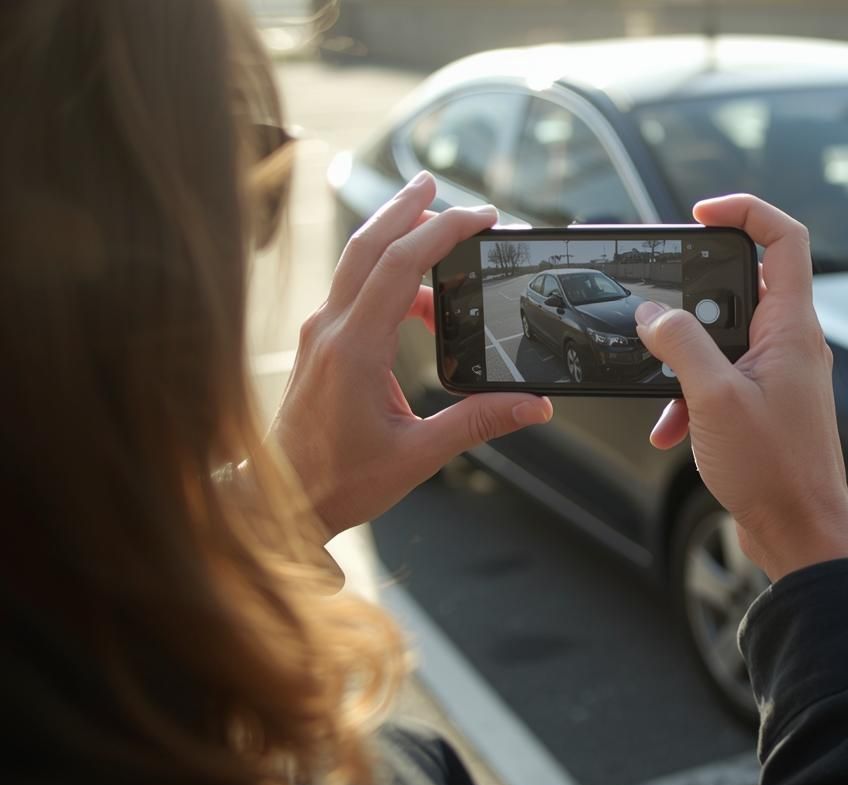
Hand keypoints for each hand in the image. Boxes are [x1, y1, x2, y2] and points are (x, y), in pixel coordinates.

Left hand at [268, 171, 552, 537]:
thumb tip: (534, 405)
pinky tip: (420, 300)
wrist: (276, 501)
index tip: (481, 217)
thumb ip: (478, 422)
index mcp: (354, 348)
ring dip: (393, 236)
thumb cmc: (338, 481)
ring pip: (357, 264)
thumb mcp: (418, 456)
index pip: (398, 266)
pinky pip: (355, 293)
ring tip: (435, 229)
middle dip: (405, 208)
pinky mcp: (320, 346)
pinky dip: (388, 276)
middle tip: (437, 183)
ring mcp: (320, 334)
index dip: (441, 231)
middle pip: (367, 245)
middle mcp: (331, 330)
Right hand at [634, 194, 847, 580]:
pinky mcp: (766, 406)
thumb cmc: (774, 470)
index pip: (785, 239)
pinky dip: (692, 397)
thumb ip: (681, 345)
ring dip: (686, 357)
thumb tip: (654, 313)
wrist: (801, 534)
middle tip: (659, 297)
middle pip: (746, 284)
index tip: (701, 214)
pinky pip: (723, 380)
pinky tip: (670, 430)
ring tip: (659, 383)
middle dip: (696, 293)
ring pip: (726, 338)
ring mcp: (781, 375)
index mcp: (793, 328)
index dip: (746, 211)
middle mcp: (793, 344)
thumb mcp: (713, 399)